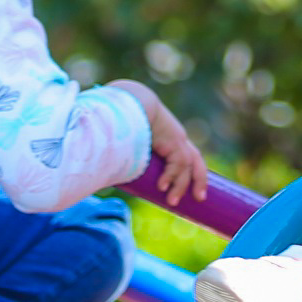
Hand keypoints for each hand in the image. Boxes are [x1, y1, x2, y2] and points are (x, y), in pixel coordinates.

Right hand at [117, 79, 208, 204]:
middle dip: (198, 179)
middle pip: (195, 160)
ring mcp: (177, 138)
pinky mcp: (174, 140)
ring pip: (188, 165)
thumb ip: (122, 155)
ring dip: (181, 185)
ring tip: (172, 201)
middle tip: (199, 199)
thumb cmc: (124, 117)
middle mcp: (177, 137)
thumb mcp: (128, 140)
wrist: (130, 100)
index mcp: (169, 136)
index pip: (184, 155)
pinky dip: (170, 177)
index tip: (185, 186)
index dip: (186, 171)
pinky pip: (177, 163)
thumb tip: (103, 174)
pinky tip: (161, 187)